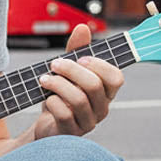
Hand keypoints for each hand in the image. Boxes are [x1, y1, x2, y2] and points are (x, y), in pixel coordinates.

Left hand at [32, 24, 123, 138]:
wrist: (46, 126)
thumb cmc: (61, 97)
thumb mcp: (68, 73)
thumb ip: (75, 51)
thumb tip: (83, 27)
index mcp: (105, 92)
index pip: (116, 78)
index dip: (99, 65)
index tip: (80, 58)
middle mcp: (101, 108)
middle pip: (94, 85)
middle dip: (71, 70)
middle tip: (54, 64)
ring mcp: (88, 122)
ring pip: (78, 99)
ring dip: (57, 84)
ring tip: (44, 79)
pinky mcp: (71, 133)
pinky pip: (64, 114)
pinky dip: (52, 102)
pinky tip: (47, 99)